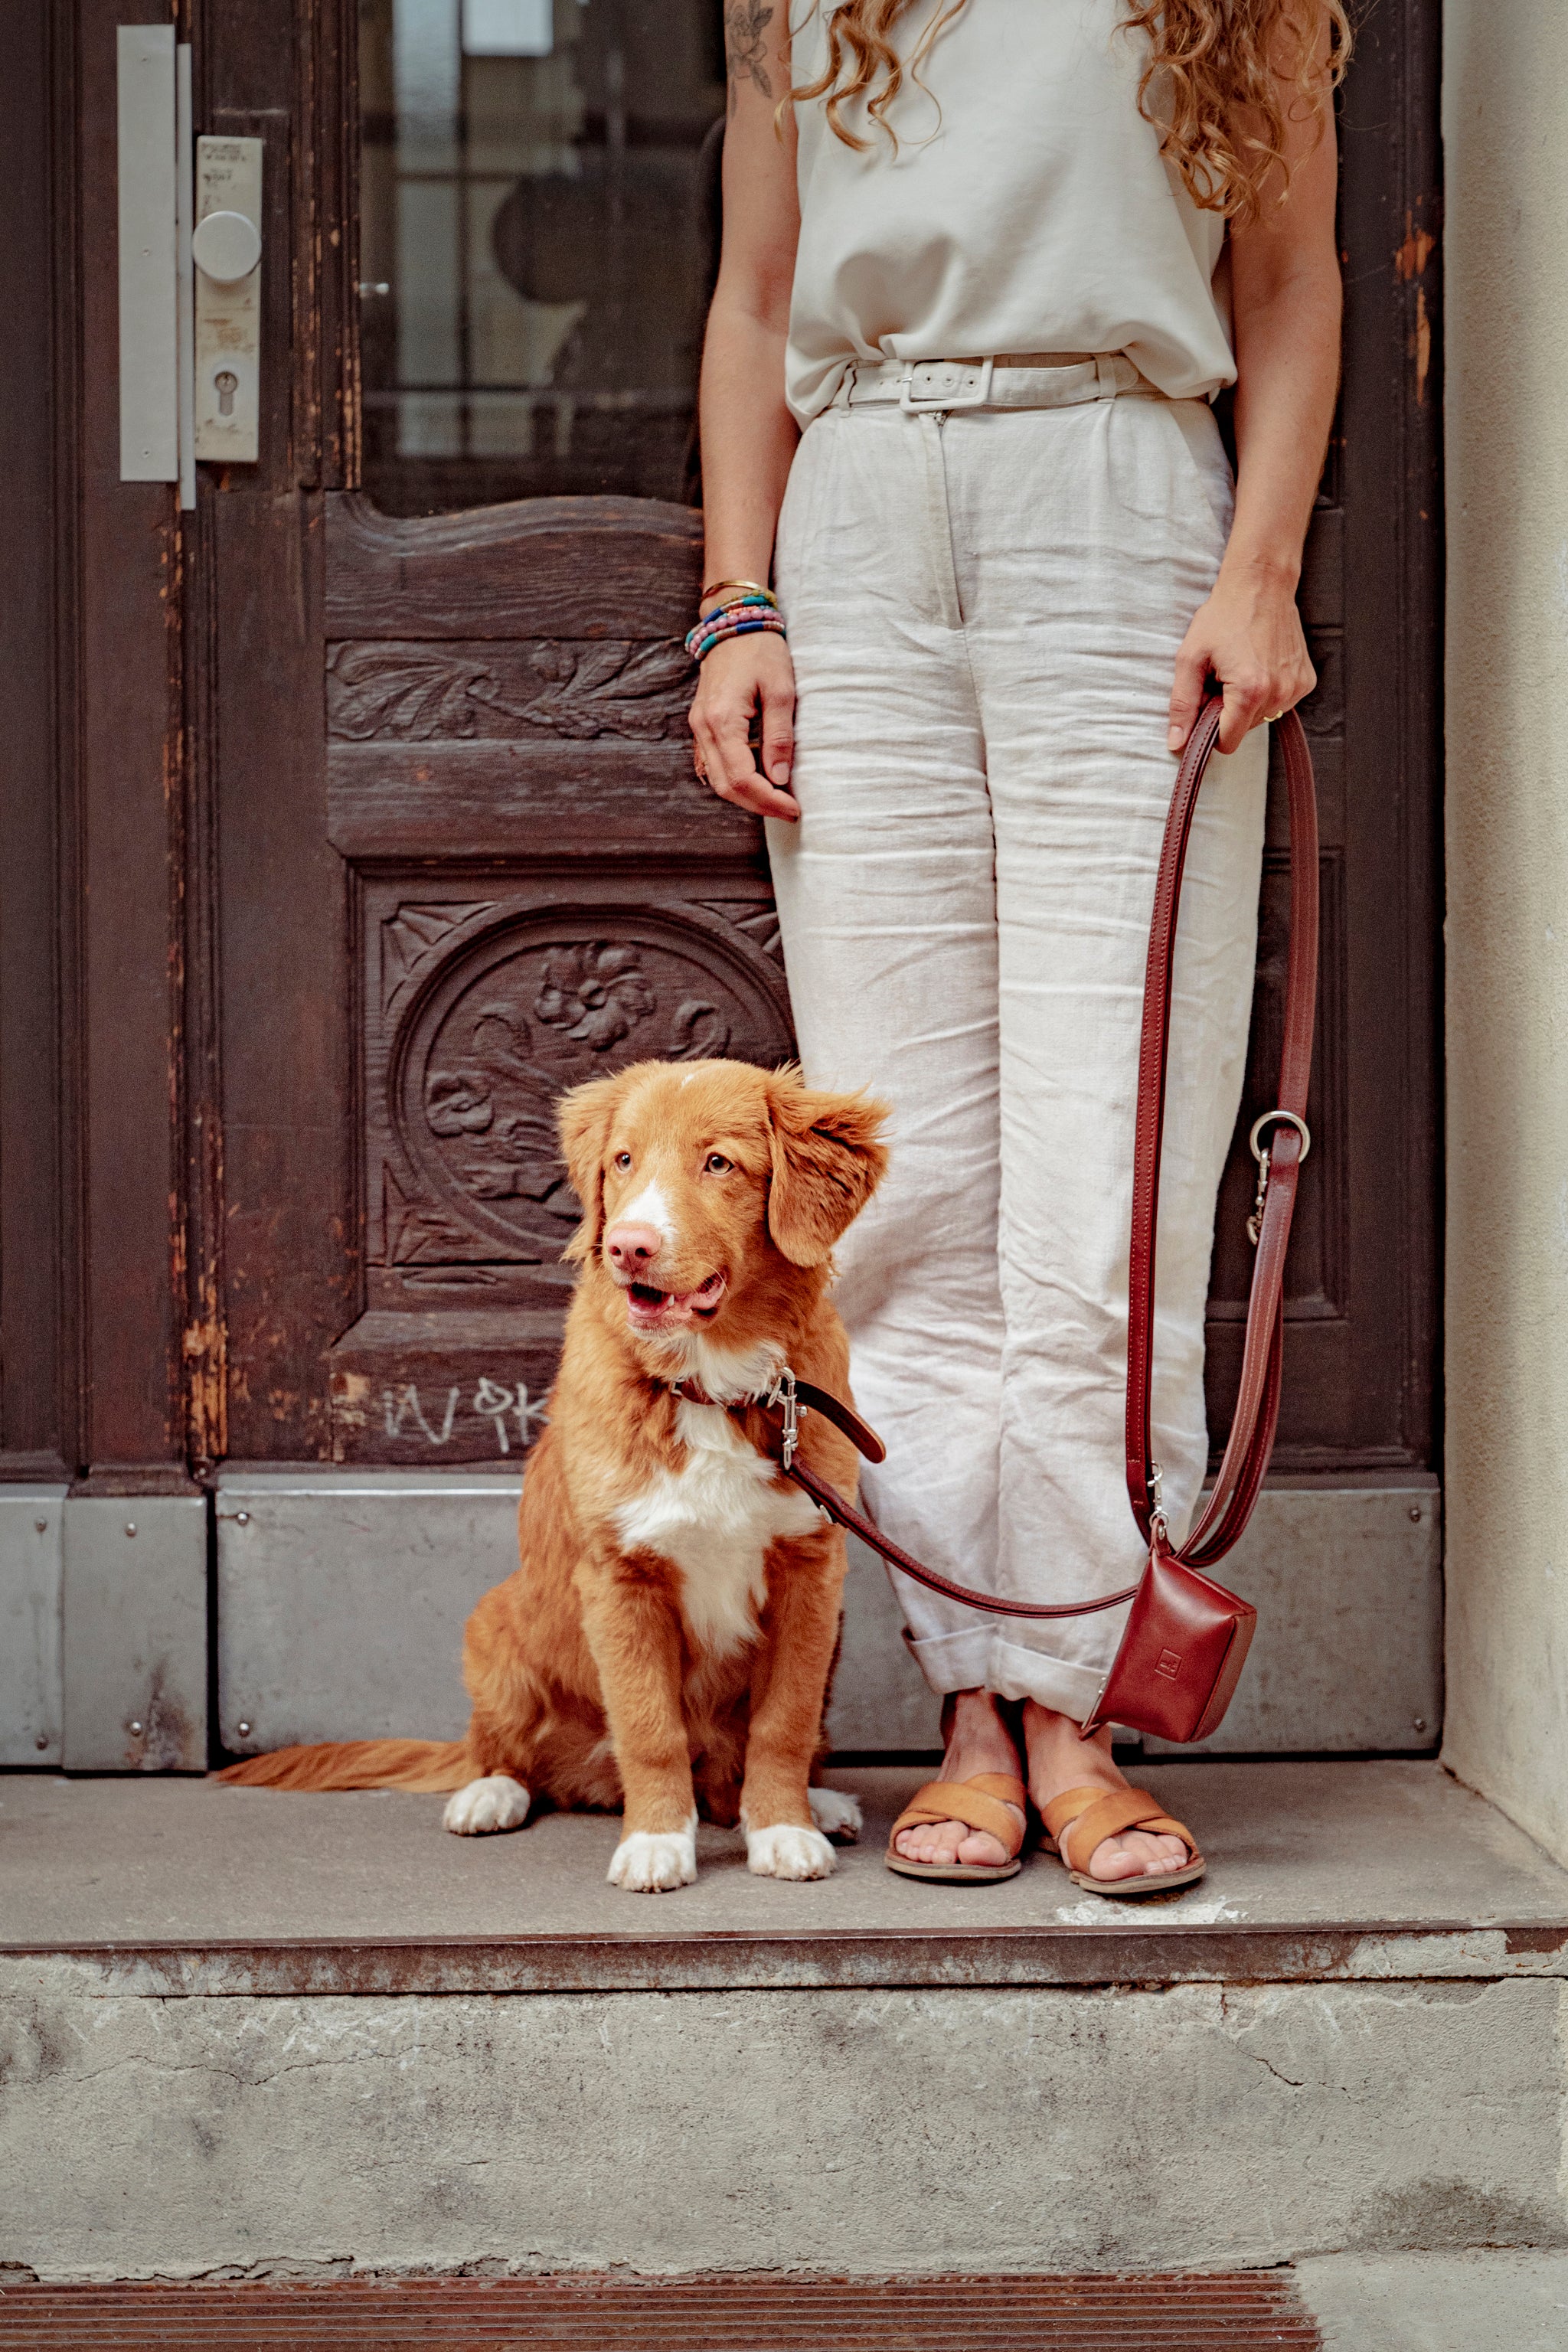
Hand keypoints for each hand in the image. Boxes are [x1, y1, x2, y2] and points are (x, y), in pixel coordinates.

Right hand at [690, 631, 799, 821]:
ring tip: (777, 799)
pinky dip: (736, 780)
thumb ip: (779, 736)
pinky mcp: (702, 725)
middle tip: (789, 810)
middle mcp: (703, 728)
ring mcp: (699, 727)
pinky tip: (760, 780)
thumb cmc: (761, 651)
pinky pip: (715, 764)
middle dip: (758, 805)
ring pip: (717, 780)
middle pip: (726, 786)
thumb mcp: (781, 690)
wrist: (734, 623)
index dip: (768, 800)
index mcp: (721, 720)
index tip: (794, 808)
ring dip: (746, 796)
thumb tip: (779, 778)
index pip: (742, 778)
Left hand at [1167, 560, 1315, 755]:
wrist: (1260, 584)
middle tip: (1222, 678)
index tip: (1205, 706)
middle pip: (1244, 730)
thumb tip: (1177, 744)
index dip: (1210, 731)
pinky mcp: (1306, 681)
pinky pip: (1279, 703)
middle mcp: (1279, 694)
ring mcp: (1296, 688)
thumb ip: (1182, 705)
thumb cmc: (1223, 617)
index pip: (1228, 743)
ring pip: (1262, 718)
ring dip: (1247, 703)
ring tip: (1241, 667)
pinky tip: (1260, 665)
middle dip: (1228, 712)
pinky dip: (1266, 692)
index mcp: (1249, 692)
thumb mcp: (1190, 659)